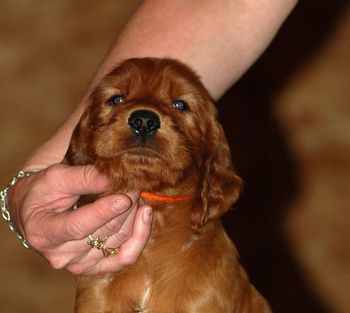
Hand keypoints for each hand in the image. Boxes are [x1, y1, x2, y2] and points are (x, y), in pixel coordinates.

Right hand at [8, 164, 151, 274]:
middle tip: (136, 183)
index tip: (124, 196)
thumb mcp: (56, 177)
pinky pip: (125, 257)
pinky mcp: (97, 266)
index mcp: (44, 234)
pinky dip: (140, 236)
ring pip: (119, 240)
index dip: (104, 212)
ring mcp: (80, 264)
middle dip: (125, 206)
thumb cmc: (44, 190)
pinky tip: (145, 215)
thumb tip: (113, 177)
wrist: (39, 211)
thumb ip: (84, 177)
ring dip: (133, 215)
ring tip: (137, 193)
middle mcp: (61, 256)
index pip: (79, 226)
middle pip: (104, 231)